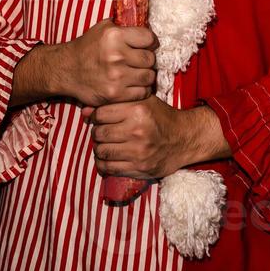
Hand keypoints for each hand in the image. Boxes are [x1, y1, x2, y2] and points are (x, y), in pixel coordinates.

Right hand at [54, 19, 157, 107]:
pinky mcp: (114, 94)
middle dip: (147, 60)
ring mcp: (116, 77)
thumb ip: (125, 25)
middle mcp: (116, 56)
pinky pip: (142, 92)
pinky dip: (141, 90)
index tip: (146, 46)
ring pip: (149, 76)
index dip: (150, 42)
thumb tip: (147, 26)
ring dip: (145, 75)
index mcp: (115, 36)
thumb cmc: (87, 47)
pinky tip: (133, 85)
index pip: (149, 38)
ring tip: (137, 73)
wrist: (66, 70)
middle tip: (139, 61)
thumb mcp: (103, 28)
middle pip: (150, 59)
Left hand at [83, 97, 201, 180]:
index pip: (101, 114)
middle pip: (99, 134)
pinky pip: (109, 168)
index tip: (100, 119)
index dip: (96, 116)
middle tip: (103, 133)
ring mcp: (138, 151)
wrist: (184, 139)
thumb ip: (116, 103)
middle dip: (97, 133)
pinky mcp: (139, 167)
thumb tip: (84, 111)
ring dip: (99, 149)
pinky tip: (108, 159)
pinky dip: (103, 164)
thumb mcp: (143, 102)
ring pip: (101, 151)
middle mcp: (138, 130)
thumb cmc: (161, 117)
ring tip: (107, 145)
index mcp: (138, 110)